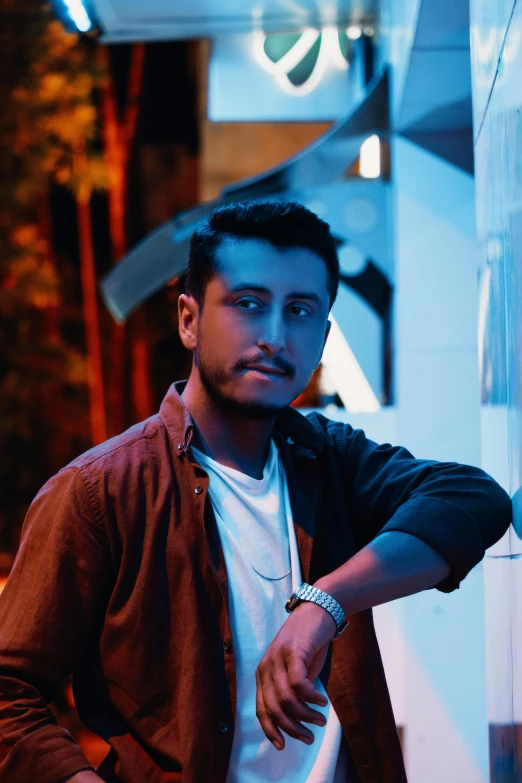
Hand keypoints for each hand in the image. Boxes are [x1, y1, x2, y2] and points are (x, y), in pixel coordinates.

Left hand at [255, 599, 336, 750]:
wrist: (317, 612)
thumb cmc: (308, 644)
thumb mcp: (296, 671)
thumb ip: (292, 692)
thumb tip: (296, 721)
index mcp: (263, 674)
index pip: (261, 710)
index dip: (271, 730)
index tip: (283, 746)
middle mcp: (265, 667)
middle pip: (274, 709)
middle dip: (293, 728)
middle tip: (309, 737)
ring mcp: (277, 658)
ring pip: (287, 699)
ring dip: (306, 715)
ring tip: (321, 719)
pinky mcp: (292, 652)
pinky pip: (299, 684)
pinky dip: (311, 697)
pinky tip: (322, 700)